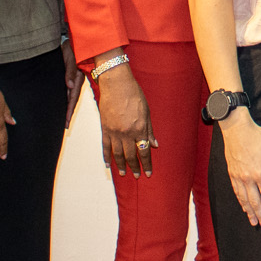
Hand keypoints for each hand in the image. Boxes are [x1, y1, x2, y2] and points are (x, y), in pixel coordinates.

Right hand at [95, 61, 155, 177]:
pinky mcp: (105, 128)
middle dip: (135, 167)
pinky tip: (108, 164)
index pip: (144, 151)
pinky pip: (105, 146)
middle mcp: (127, 133)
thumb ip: (150, 130)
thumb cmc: (134, 94)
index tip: (149, 173)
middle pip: (131, 155)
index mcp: (140, 128)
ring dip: (121, 165)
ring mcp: (114, 131)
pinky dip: (107, 156)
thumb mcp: (146, 111)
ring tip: (124, 173)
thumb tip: (155, 145)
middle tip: (137, 176)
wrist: (116, 84)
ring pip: (118, 153)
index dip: (146, 163)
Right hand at [218, 109, 260, 230]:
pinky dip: (241, 201)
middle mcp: (248, 178)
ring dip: (250, 212)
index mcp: (260, 173)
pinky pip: (236, 191)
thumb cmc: (257, 136)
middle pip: (256, 202)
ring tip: (255, 222)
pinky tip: (244, 207)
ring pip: (244, 199)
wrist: (235, 128)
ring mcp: (238, 176)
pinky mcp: (231, 173)